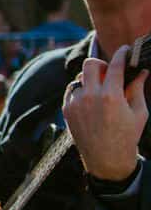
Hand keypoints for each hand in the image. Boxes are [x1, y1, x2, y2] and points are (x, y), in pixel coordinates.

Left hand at [64, 45, 147, 183]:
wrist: (106, 160)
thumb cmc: (127, 136)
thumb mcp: (139, 112)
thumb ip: (137, 88)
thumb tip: (141, 71)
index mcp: (111, 96)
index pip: (114, 65)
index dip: (121, 54)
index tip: (124, 49)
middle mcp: (90, 97)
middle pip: (90, 64)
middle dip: (101, 64)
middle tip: (110, 73)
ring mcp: (75, 103)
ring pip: (80, 78)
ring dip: (91, 80)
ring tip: (102, 93)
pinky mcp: (66, 110)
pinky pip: (72, 91)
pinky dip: (81, 91)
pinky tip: (92, 101)